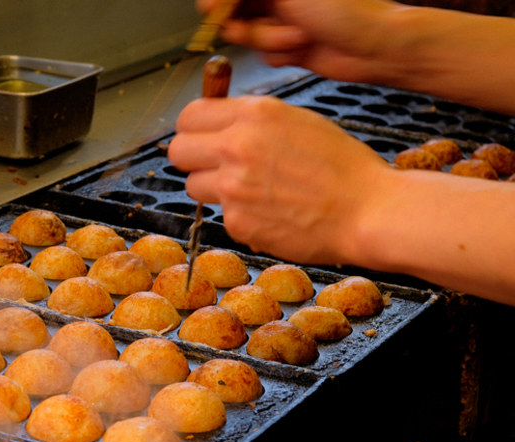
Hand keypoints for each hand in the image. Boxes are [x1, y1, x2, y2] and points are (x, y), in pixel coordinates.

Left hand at [168, 95, 394, 264]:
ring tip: (251, 192)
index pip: (190, 115)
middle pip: (178, 151)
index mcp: (254, 114)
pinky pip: (222, 216)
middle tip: (214, 166)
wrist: (368, 211)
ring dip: (214, 189)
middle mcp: (237, 147)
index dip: (194, 128)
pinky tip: (271, 213)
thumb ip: (253, 120)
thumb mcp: (298, 121)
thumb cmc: (342, 167)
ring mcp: (234, 187)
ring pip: (193, 186)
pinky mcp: (238, 222)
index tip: (202, 137)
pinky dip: (240, 217)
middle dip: (193, 159)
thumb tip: (218, 122)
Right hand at [197, 0, 398, 82]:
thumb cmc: (344, 9)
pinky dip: (280, 54)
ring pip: (248, 35)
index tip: (214, 8)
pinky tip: (302, 49)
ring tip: (298, 37)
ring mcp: (282, 20)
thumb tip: (213, 0)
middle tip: (265, 27)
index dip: (222, 1)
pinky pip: (264, 54)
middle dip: (250, 24)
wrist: (373, 46)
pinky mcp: (287, 46)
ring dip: (270, 40)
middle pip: (234, 11)